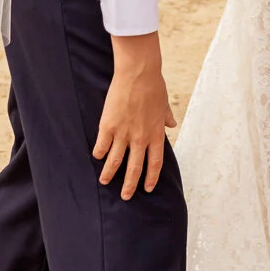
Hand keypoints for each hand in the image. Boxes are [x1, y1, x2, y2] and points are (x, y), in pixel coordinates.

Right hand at [93, 33, 174, 198]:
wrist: (138, 73)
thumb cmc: (153, 85)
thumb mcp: (163, 104)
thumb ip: (166, 117)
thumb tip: (172, 125)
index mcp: (155, 134)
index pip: (154, 163)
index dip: (151, 178)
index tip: (147, 188)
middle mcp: (140, 138)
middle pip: (134, 168)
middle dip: (129, 185)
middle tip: (125, 196)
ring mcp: (123, 133)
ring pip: (115, 161)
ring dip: (109, 174)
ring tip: (104, 182)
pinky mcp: (108, 126)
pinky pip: (102, 146)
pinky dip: (99, 153)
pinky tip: (97, 157)